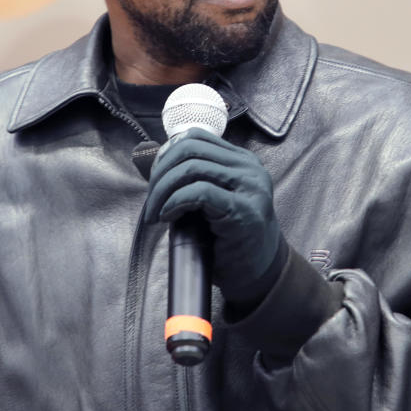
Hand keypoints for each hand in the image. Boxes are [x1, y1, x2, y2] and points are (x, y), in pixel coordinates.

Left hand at [144, 128, 282, 301]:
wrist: (260, 273)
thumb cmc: (230, 239)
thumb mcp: (214, 198)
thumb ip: (196, 178)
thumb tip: (155, 165)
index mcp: (242, 161)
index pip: (196, 137)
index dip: (166, 153)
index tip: (154, 179)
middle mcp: (249, 168)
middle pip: (189, 149)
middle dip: (160, 173)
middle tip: (151, 201)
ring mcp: (250, 187)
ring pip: (191, 168)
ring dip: (163, 191)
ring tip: (156, 213)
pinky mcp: (243, 210)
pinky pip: (199, 192)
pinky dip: (175, 202)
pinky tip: (168, 217)